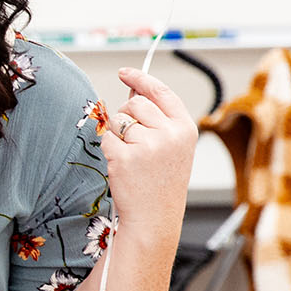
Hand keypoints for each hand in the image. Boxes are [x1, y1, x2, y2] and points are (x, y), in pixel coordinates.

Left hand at [100, 67, 196, 249]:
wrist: (154, 219)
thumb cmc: (161, 184)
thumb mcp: (171, 148)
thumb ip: (157, 119)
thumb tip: (132, 91)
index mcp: (185, 128)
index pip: (160, 91)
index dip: (140, 78)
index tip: (125, 72)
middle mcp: (169, 134)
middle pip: (134, 104)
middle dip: (127, 118)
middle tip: (134, 143)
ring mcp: (147, 145)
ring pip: (118, 121)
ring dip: (117, 135)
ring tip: (131, 158)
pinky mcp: (124, 157)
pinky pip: (106, 138)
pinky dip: (108, 150)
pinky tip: (121, 167)